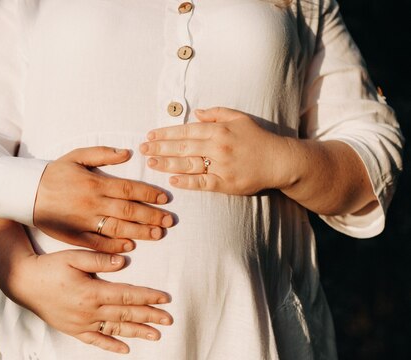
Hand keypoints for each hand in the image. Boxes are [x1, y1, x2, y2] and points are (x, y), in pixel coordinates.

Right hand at [0, 220, 172, 354]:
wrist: (23, 282)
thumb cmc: (49, 266)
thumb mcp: (73, 256)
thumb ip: (99, 259)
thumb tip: (124, 261)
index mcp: (92, 291)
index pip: (127, 295)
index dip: (148, 296)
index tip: (165, 298)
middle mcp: (89, 311)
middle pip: (126, 314)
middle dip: (149, 316)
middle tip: (169, 319)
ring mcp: (81, 323)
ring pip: (115, 329)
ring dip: (136, 332)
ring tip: (156, 335)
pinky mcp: (73, 329)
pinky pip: (95, 340)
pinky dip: (111, 345)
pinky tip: (125, 349)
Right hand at [34, 146, 173, 253]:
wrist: (26, 193)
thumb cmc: (54, 173)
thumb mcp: (76, 156)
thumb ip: (103, 153)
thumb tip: (128, 153)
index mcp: (95, 182)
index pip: (129, 189)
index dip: (149, 194)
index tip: (165, 199)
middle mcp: (92, 203)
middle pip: (129, 210)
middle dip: (152, 216)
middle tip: (169, 220)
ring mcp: (84, 221)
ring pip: (118, 228)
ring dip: (140, 232)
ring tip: (158, 234)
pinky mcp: (75, 236)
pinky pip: (98, 243)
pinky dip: (115, 246)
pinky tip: (130, 246)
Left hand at [139, 107, 293, 194]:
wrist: (279, 161)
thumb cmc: (258, 139)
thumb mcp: (239, 118)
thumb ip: (217, 113)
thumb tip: (197, 113)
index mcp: (219, 130)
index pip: (186, 130)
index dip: (166, 133)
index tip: (150, 135)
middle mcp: (218, 146)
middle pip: (182, 146)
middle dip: (159, 148)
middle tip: (142, 149)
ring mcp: (221, 166)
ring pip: (188, 164)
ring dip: (166, 163)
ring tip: (150, 163)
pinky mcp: (226, 183)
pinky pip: (202, 182)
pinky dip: (186, 181)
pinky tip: (172, 180)